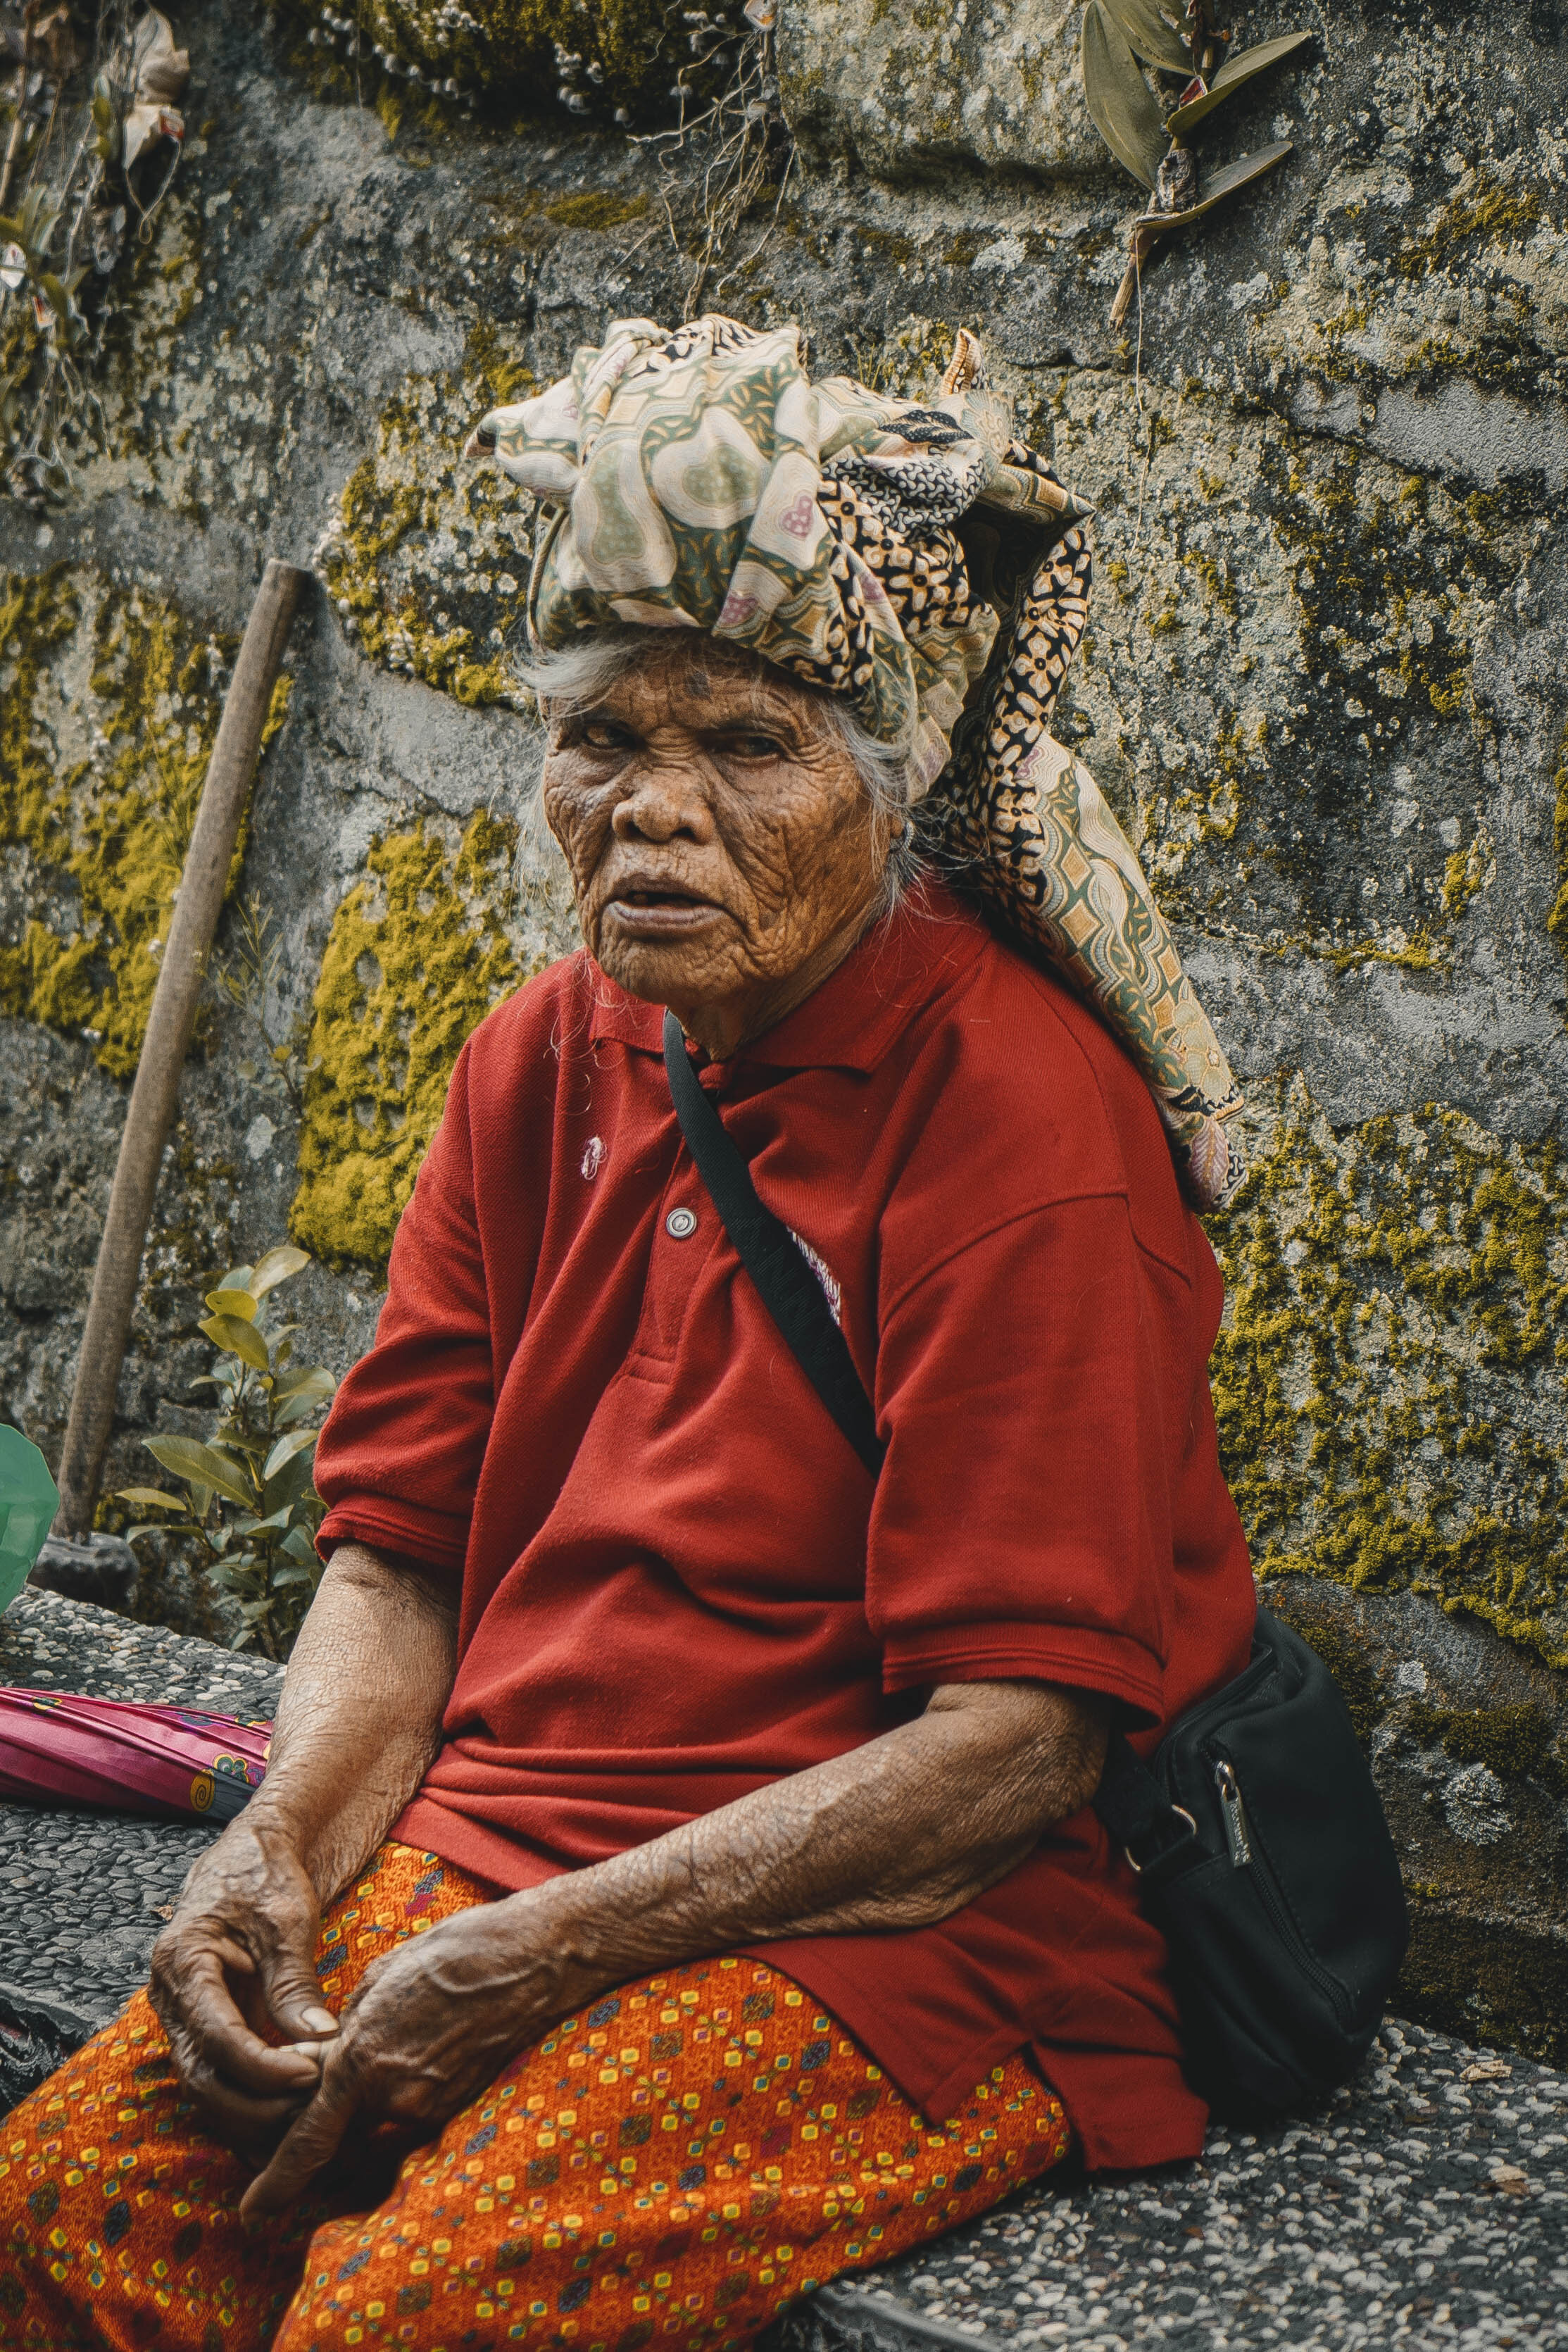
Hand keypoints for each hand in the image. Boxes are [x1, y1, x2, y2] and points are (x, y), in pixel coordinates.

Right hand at [149, 1816, 342, 2158]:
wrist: (248, 1860)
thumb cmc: (265, 1879)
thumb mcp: (285, 1920)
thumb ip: (293, 1981)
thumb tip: (319, 2038)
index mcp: (183, 1961)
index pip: (214, 2033)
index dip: (259, 2065)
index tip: (307, 2076)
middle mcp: (170, 1998)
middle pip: (201, 2074)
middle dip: (255, 2102)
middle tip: (310, 2108)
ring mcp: (182, 2019)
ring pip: (205, 2087)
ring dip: (252, 2112)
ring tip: (305, 2116)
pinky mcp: (203, 2032)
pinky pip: (218, 2079)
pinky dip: (249, 2103)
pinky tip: (287, 2118)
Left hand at [239, 1882, 584, 2219]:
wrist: (533, 1960)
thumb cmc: (455, 1952)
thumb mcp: (381, 1975)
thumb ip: (344, 2027)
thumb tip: (319, 2057)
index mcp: (363, 2060)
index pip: (307, 2142)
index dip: (275, 2185)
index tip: (252, 2214)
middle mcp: (395, 2096)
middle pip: (338, 2140)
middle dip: (318, 2135)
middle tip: (308, 2111)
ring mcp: (433, 2107)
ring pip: (376, 2129)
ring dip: (363, 2113)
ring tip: (380, 2060)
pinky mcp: (460, 2106)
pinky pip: (412, 2118)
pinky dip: (400, 2100)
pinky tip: (417, 2054)